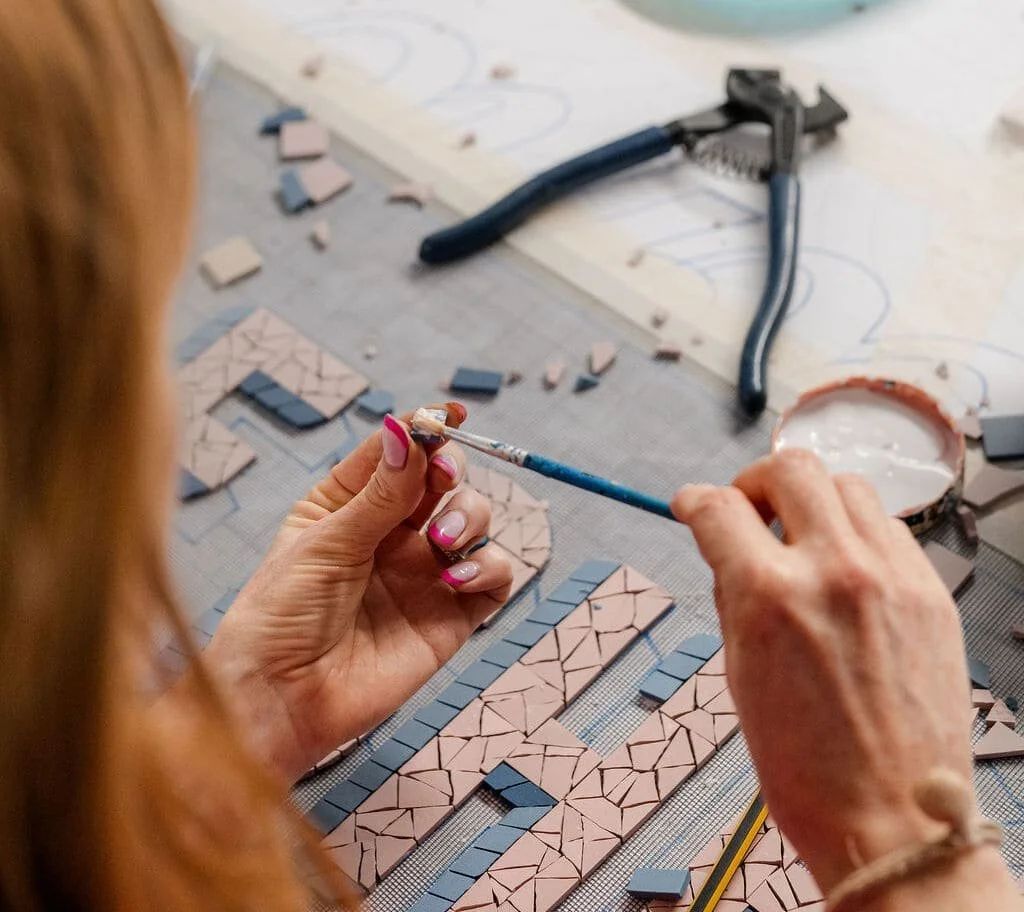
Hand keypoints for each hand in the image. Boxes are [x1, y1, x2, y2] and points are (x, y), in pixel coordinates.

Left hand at [203, 404, 512, 781]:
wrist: (283, 700)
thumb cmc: (282, 616)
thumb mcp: (326, 544)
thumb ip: (379, 494)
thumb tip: (405, 430)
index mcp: (348, 506)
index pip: (397, 455)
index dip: (424, 431)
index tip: (447, 415)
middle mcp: (392, 534)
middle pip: (443, 480)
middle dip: (451, 471)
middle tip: (442, 479)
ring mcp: (424, 573)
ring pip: (474, 520)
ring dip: (470, 517)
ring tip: (443, 541)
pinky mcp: (450, 615)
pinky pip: (493, 576)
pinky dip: (488, 566)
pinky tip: (455, 576)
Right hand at [672, 450, 979, 892]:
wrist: (891, 819)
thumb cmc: (807, 766)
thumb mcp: (740, 672)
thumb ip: (734, 595)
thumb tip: (729, 546)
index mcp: (770, 598)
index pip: (719, 508)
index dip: (694, 500)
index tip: (692, 504)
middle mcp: (834, 572)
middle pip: (790, 468)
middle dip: (755, 481)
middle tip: (748, 508)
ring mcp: (891, 577)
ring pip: (847, 486)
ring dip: (812, 500)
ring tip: (802, 537)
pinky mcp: (931, 592)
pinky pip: (888, 529)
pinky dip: (857, 532)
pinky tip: (845, 568)